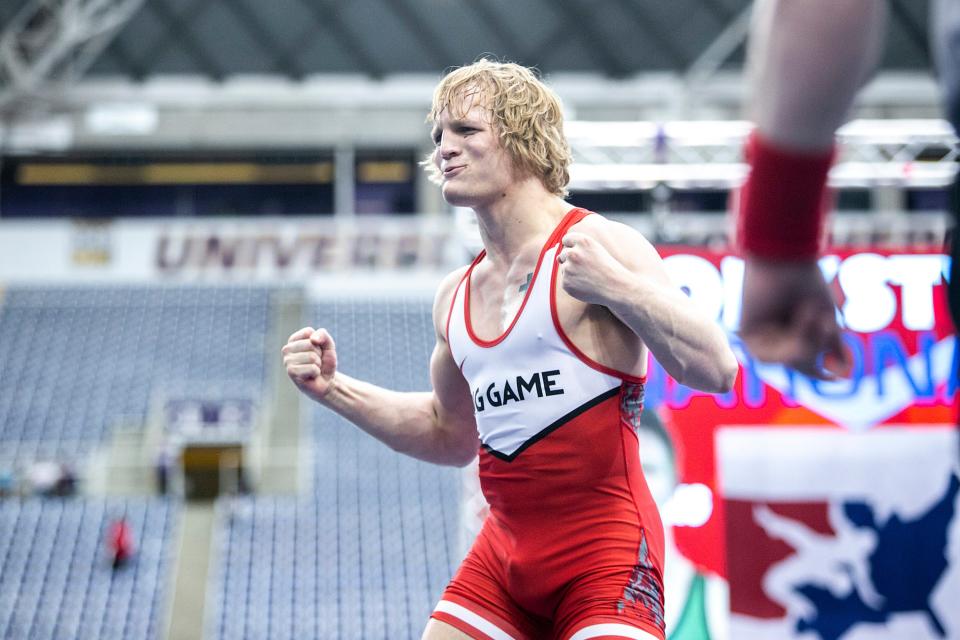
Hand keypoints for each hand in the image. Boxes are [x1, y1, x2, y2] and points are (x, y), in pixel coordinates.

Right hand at [282, 326, 338, 402]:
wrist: (326, 382)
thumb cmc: (325, 363)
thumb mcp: (328, 345)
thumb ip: (323, 335)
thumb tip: (313, 339)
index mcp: (294, 340)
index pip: (309, 332)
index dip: (319, 342)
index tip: (318, 351)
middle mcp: (287, 349)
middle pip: (311, 344)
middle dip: (319, 354)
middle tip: (316, 362)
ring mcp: (287, 361)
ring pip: (312, 357)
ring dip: (318, 364)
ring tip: (314, 369)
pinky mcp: (291, 372)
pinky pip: (312, 368)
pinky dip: (316, 372)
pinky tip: (311, 376)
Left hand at [557, 231, 627, 305]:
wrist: (615, 287)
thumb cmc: (607, 268)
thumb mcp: (596, 250)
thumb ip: (577, 248)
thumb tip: (557, 257)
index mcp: (582, 241)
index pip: (566, 239)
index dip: (573, 247)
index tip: (581, 254)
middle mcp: (573, 253)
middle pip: (564, 253)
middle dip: (572, 260)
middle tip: (588, 267)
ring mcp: (568, 268)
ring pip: (564, 267)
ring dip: (572, 271)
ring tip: (588, 276)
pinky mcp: (566, 282)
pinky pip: (565, 280)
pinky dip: (573, 283)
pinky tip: (585, 284)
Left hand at [739, 258, 850, 379]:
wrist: (784, 259)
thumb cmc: (806, 281)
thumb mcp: (826, 317)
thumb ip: (832, 346)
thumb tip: (843, 373)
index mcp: (792, 332)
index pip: (805, 362)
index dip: (819, 373)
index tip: (835, 380)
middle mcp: (774, 336)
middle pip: (802, 363)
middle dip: (818, 343)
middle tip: (825, 319)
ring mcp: (760, 336)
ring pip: (789, 361)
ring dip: (807, 340)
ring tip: (810, 311)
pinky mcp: (747, 336)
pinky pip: (770, 357)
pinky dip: (791, 341)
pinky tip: (799, 318)